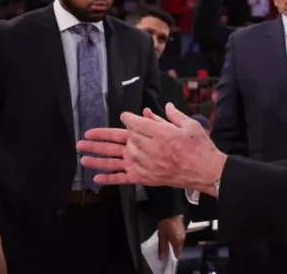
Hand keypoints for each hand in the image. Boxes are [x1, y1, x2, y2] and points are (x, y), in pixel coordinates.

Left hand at [77, 103, 226, 191]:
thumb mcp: (189, 125)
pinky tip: (95, 177)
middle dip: (101, 137)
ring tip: (82, 153)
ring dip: (97, 156)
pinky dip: (109, 178)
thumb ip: (171, 116)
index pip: (134, 123)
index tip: (124, 117)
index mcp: (157, 132)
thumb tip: (158, 108)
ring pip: (115, 159)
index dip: (127, 119)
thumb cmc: (199, 146)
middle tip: (85, 137)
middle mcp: (146, 147)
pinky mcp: (144, 177)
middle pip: (119, 140)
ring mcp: (143, 164)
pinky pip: (123, 178)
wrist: (204, 170)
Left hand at [157, 215, 185, 259]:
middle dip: (172, 251)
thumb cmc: (166, 223)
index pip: (177, 254)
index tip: (167, 257)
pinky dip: (175, 240)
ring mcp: (183, 234)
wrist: (171, 211)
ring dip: (174, 245)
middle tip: (165, 250)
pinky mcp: (183, 230)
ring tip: (167, 244)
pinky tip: (170, 238)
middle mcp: (183, 239)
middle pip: (178, 249)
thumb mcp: (162, 236)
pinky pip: (180, 239)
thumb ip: (163, 247)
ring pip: (179, 244)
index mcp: (178, 242)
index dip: (172, 257)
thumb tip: (163, 257)